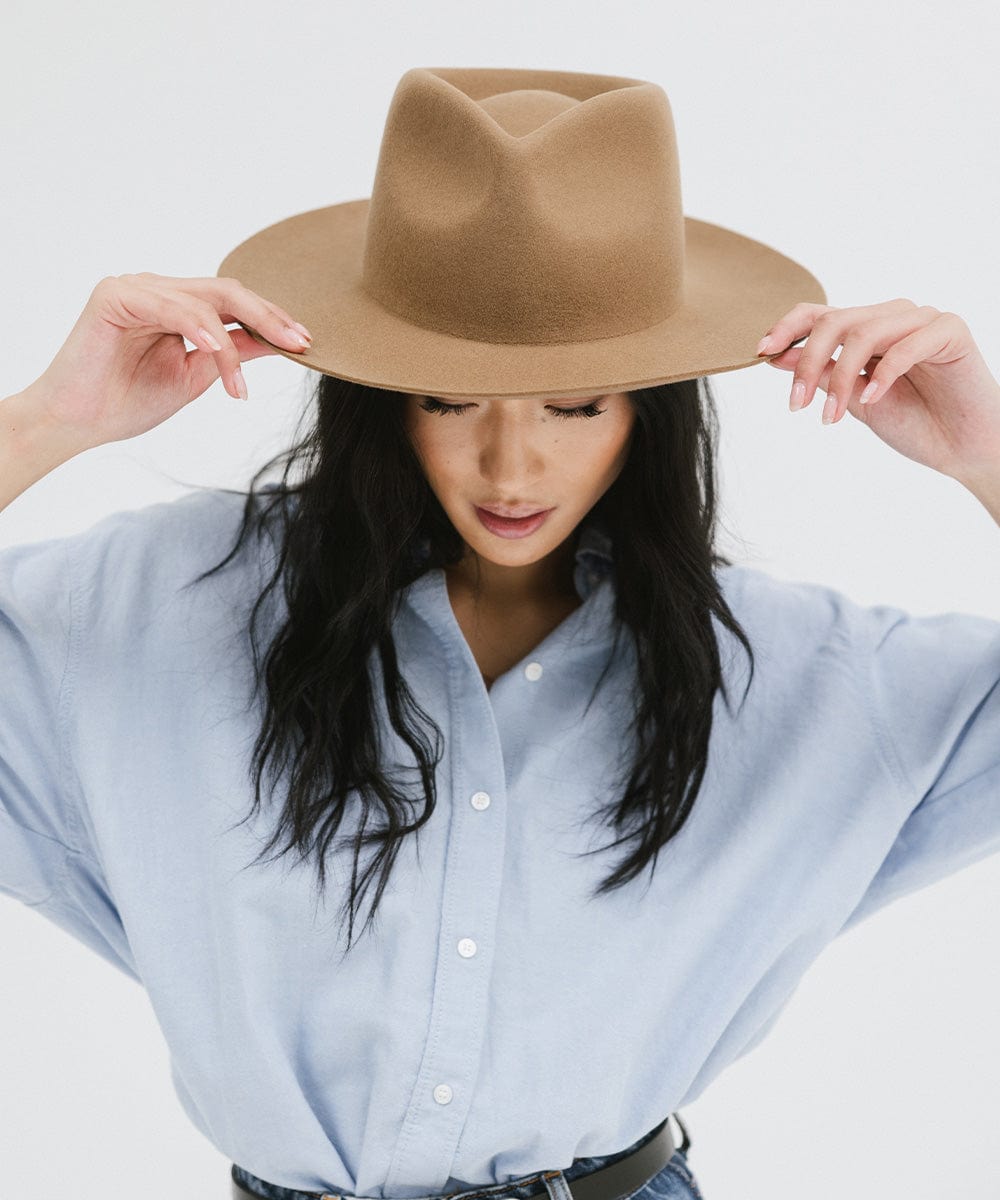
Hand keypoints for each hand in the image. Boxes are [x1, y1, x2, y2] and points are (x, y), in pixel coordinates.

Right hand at [24, 272, 312, 450]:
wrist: (79, 423)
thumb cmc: (129, 401)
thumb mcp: (195, 377)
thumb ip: (231, 354)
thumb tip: (273, 342)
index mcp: (178, 306)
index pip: (234, 302)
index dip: (272, 319)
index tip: (305, 343)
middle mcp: (159, 289)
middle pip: (227, 291)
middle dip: (269, 318)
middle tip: (298, 344)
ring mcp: (137, 287)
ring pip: (204, 302)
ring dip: (230, 346)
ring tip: (240, 387)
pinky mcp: (115, 295)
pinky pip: (170, 307)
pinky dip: (198, 329)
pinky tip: (217, 352)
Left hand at [757, 299, 999, 487]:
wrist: (962, 448)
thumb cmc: (913, 424)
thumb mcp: (853, 402)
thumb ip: (821, 376)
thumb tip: (775, 356)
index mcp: (866, 331)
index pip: (818, 314)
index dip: (787, 328)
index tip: (761, 352)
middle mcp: (891, 318)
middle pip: (835, 321)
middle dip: (807, 362)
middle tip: (795, 405)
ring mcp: (921, 320)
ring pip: (865, 331)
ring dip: (840, 378)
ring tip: (831, 417)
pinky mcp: (950, 330)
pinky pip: (907, 343)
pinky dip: (884, 374)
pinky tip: (872, 400)